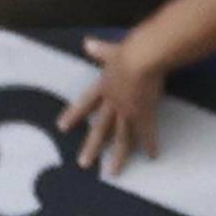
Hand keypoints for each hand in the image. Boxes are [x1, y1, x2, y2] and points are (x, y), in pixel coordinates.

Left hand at [57, 35, 164, 176]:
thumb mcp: (113, 49)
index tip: (62, 127)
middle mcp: (113, 102)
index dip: (74, 114)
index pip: (85, 102)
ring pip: (121, 137)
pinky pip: (147, 132)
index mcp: (104, 85)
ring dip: (117, 156)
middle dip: (92, 146)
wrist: (144, 57)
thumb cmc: (131, 49)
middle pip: (100, 128)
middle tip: (83, 164)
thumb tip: (88, 43)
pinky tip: (153, 156)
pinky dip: (151, 144)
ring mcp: (128, 111)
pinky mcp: (145, 113)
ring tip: (112, 172)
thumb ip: (101, 50)